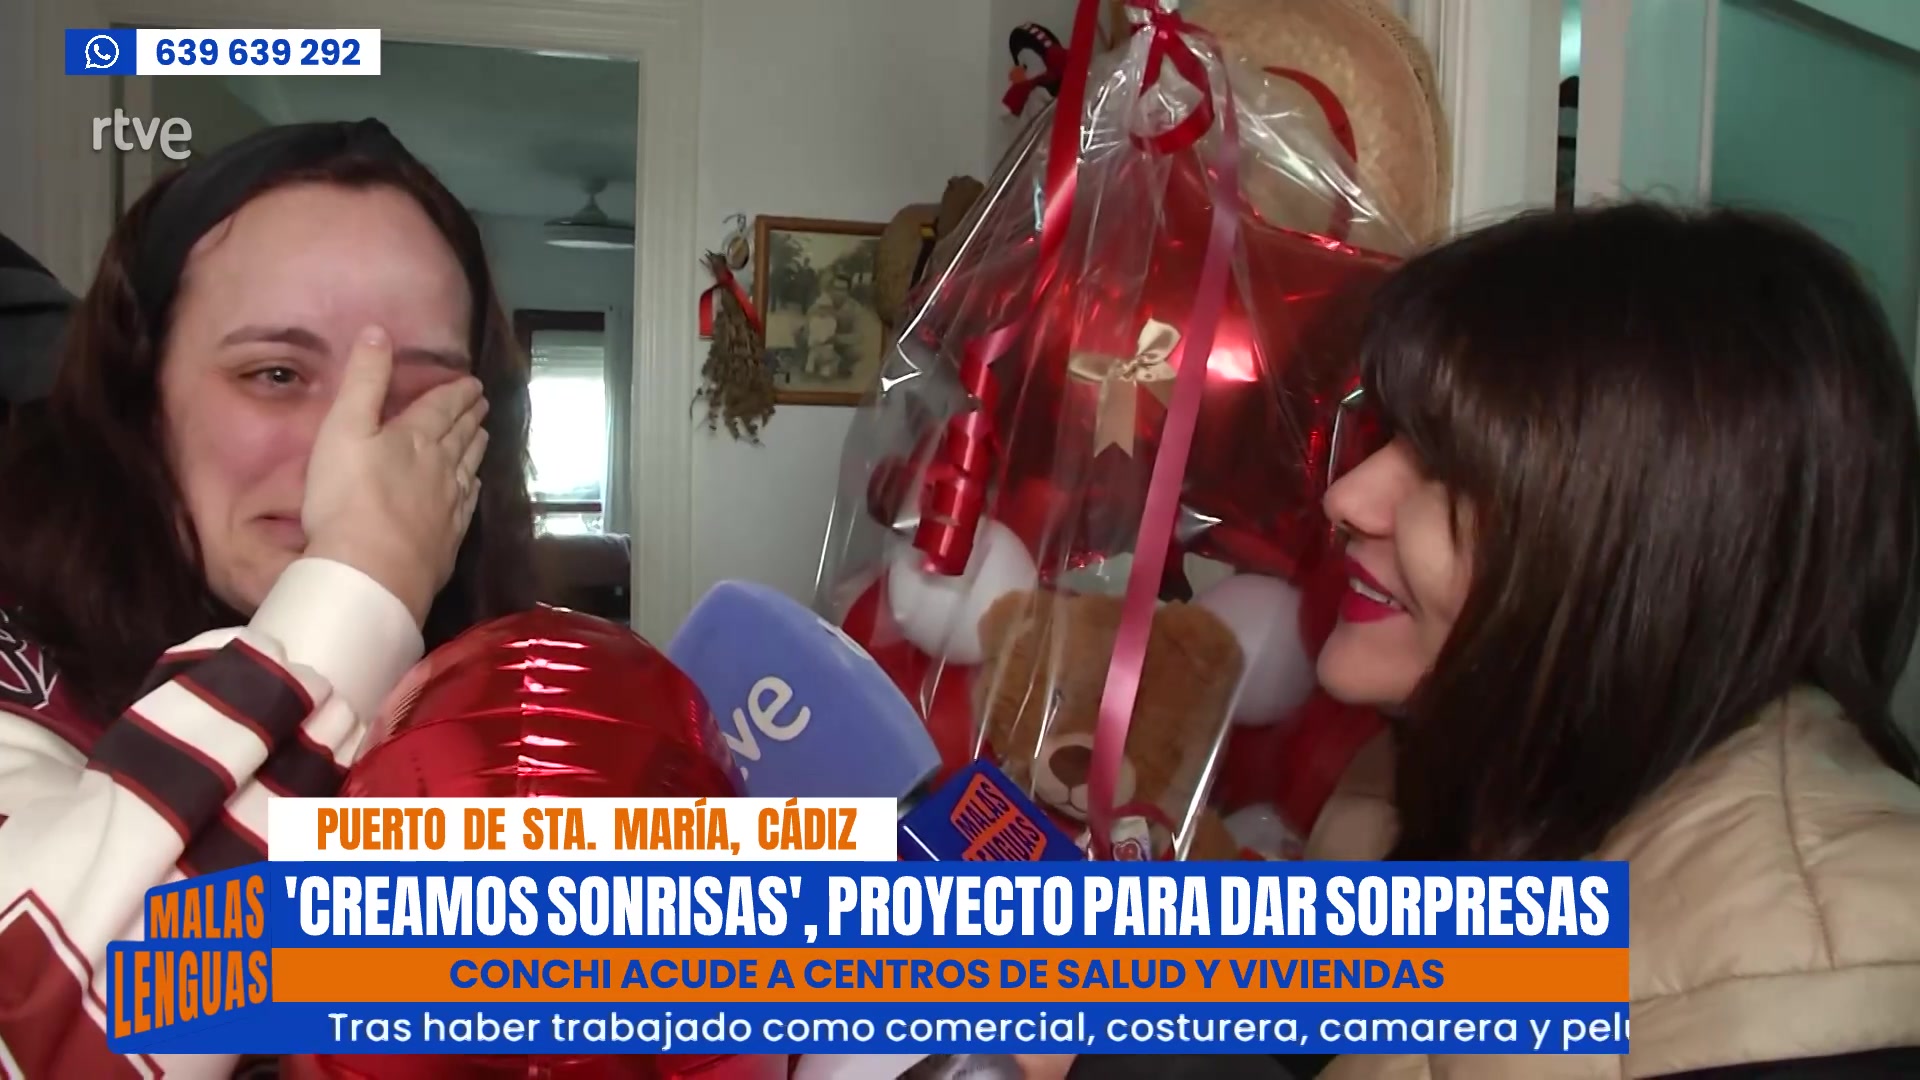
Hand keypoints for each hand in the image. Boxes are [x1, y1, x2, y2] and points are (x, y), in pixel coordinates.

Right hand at [301, 325, 487, 626]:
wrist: (371, 570)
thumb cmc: (347, 498)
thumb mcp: (344, 428)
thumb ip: (363, 380)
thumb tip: (378, 331)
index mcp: (416, 436)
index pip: (442, 406)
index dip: (457, 392)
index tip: (473, 382)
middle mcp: (441, 466)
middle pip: (461, 434)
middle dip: (471, 415)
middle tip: (482, 402)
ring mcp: (449, 504)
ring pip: (469, 466)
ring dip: (476, 446)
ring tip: (483, 434)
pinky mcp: (448, 538)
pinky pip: (468, 504)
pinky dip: (474, 487)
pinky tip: (475, 487)